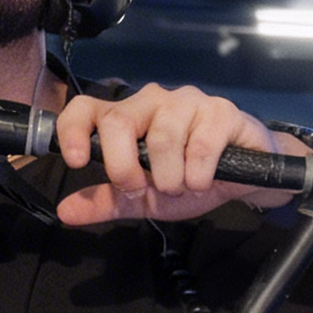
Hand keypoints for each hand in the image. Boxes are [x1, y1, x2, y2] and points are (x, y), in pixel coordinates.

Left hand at [51, 83, 305, 225]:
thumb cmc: (191, 180)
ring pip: (162, 138)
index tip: (78, 160)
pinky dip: (198, 174)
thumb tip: (65, 212)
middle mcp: (151, 101)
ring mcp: (187, 101)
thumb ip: (107, 202)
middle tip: (142, 189)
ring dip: (170, 177)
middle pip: (119, 122)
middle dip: (125, 167)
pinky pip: (200, 145)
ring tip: (183, 187)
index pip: (87, 108)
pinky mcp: (220, 110)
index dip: (74, 129)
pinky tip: (205, 180)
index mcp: (127, 117)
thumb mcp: (145, 198)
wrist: (248, 180)